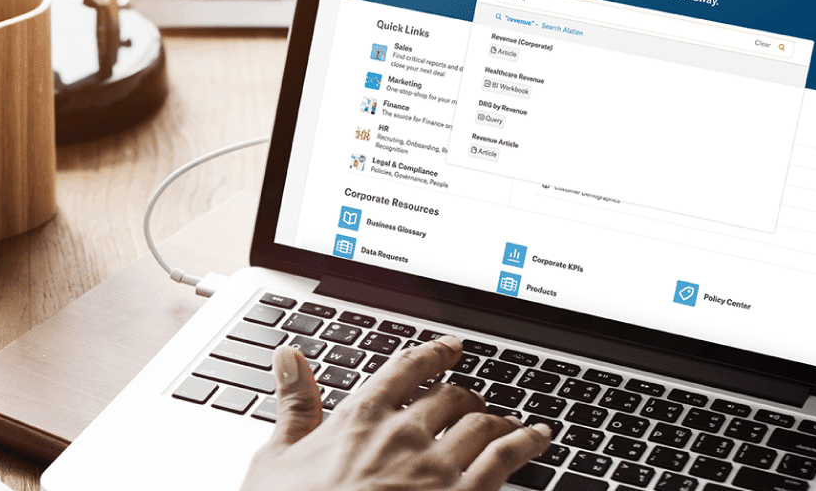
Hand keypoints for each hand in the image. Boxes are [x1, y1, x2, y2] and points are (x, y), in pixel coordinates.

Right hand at [241, 336, 552, 490]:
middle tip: (473, 402)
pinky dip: (527, 443)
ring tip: (509, 421)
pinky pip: (506, 458)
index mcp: (360, 417)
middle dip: (466, 397)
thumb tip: (288, 357)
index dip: (434, 353)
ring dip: (498, 420)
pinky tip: (538, 438)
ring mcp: (435, 467)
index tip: (452, 348)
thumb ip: (293, 402)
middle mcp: (403, 433)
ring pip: (482, 424)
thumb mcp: (276, 456)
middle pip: (450, 396)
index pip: (406, 369)